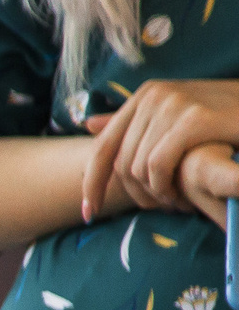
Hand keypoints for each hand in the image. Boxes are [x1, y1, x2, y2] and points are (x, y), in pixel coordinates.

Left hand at [83, 79, 238, 218]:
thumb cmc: (223, 118)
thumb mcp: (175, 116)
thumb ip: (134, 122)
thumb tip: (87, 125)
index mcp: (144, 95)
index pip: (102, 147)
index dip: (91, 184)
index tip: (88, 214)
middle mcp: (153, 96)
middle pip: (119, 163)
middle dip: (135, 194)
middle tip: (158, 207)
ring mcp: (173, 104)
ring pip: (138, 167)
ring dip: (154, 194)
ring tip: (175, 202)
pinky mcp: (194, 119)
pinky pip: (158, 166)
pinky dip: (164, 188)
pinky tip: (179, 197)